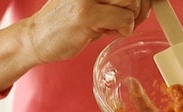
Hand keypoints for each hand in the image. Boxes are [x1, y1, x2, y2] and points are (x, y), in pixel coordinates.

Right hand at [0, 0, 150, 92]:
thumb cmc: (66, 23)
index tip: (143, 6)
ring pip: (132, 2)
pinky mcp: (86, 13)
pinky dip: (123, 29)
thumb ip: (116, 1)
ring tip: (111, 26)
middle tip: (127, 20)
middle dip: (138, 8)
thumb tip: (146, 3)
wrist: (36, 37)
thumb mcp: (93, 4)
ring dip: (129, 19)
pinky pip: (124, 20)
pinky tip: (107, 32)